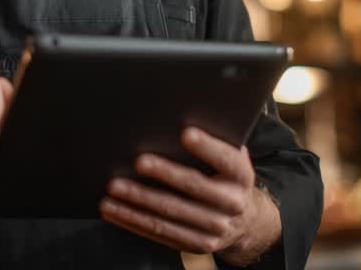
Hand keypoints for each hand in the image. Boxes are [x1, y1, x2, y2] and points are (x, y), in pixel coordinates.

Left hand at [101, 127, 280, 264]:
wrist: (246, 221)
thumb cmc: (227, 176)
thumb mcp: (232, 157)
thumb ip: (215, 141)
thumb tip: (180, 116)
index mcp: (241, 175)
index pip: (225, 159)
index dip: (207, 146)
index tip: (185, 133)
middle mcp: (231, 203)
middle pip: (192, 187)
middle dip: (163, 173)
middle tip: (137, 162)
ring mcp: (214, 228)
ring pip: (170, 214)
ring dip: (138, 201)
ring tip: (113, 189)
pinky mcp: (196, 244)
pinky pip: (160, 233)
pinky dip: (134, 221)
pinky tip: (114, 210)